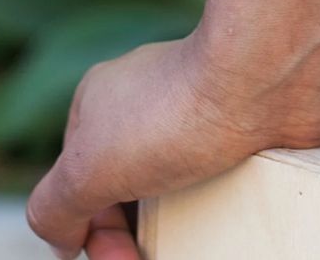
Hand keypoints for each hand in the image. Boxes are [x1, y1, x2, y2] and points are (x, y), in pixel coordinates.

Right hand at [26, 32, 318, 258]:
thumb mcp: (86, 167)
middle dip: (136, 236)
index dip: (96, 236)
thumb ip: (54, 207)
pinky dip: (223, 205)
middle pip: (129, 190)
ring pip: (177, 186)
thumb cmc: (174, 114)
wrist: (265, 77)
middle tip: (154, 257)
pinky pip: (223, 176)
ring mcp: (197, 113)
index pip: (80, 187)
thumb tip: (62, 238)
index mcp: (100, 104)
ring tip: (198, 240)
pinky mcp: (240, 125)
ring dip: (182, 223)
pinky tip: (230, 217)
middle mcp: (145, 103)